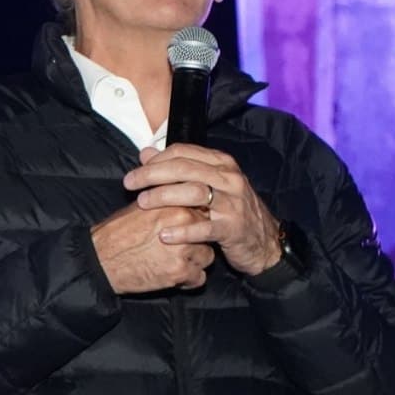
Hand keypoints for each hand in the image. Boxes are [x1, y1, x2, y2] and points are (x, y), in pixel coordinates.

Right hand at [91, 202, 213, 293]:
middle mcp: (183, 222)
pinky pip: (199, 278)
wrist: (100, 260)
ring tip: (172, 262)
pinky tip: (171, 275)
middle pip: (208, 232)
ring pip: (207, 256)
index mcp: (175, 203)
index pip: (204, 210)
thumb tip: (183, 198)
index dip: (196, 221)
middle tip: (178, 247)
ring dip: (194, 262)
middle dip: (197, 241)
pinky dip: (187, 280)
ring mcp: (184, 248)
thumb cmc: (118, 233)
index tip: (187, 229)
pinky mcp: (179, 272)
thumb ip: (167, 201)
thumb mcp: (142, 207)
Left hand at [122, 146, 281, 276]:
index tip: (135, 171)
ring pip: (194, 192)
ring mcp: (233, 202)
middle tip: (130, 184)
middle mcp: (229, 178)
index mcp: (221, 163)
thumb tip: (146, 153)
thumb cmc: (231, 212)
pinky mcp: (234, 228)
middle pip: (185, 168)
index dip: (156, 160)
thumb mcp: (209, 185)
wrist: (265, 241)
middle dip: (152, 174)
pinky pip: (205, 227)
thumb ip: (179, 168)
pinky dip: (183, 231)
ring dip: (163, 196)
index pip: (183, 152)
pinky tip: (164, 235)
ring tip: (141, 204)